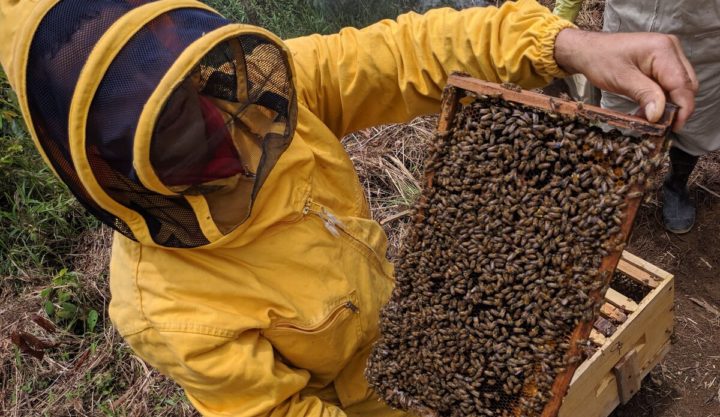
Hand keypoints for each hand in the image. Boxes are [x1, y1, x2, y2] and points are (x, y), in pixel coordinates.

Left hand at [554, 29, 697, 130]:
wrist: (588, 50)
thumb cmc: (601, 60)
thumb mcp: (622, 80)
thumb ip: (644, 95)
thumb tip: (659, 115)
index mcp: (663, 49)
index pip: (682, 83)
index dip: (682, 107)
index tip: (675, 127)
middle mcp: (671, 49)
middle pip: (686, 84)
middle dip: (676, 107)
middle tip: (661, 126)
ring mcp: (668, 54)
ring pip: (679, 86)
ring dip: (668, 104)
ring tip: (650, 119)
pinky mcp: (662, 62)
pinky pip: (669, 84)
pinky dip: (661, 98)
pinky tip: (648, 109)